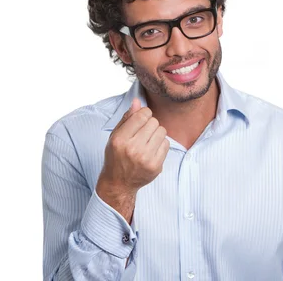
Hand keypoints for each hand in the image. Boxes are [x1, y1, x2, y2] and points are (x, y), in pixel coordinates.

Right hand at [96, 98, 169, 220]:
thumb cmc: (116, 156)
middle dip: (150, 124)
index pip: (142, 115)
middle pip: (154, 122)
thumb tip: (137, 101)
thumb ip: (127, 118)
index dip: (144, 114)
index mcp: (120, 139)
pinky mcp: (156, 166)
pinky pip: (166, 144)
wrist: (119, 183)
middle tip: (143, 133)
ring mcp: (145, 159)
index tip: (141, 119)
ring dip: (156, 133)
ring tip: (148, 141)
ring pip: (162, 131)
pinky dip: (161, 144)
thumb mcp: (115, 135)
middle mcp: (133, 149)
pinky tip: (152, 150)